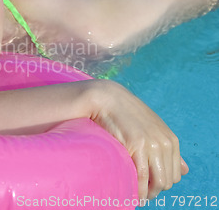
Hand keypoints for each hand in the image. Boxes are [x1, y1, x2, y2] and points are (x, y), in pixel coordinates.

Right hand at [89, 80, 188, 199]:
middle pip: (167, 181)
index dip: (161, 183)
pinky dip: (136, 188)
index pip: (175, 175)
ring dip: (146, 193)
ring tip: (134, 193)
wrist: (107, 99)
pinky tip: (129, 189)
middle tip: (139, 192)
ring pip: (157, 182)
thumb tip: (185, 170)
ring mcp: (152, 145)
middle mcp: (165, 143)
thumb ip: (169, 150)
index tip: (147, 185)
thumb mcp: (153, 130)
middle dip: (154, 190)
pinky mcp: (137, 146)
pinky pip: (141, 176)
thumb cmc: (126, 115)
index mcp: (171, 140)